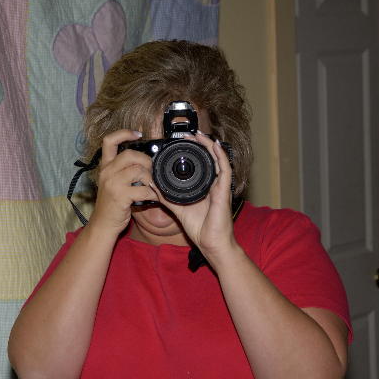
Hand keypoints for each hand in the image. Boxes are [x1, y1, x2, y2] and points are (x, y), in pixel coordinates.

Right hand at [89, 129, 158, 234]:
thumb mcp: (113, 182)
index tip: (138, 134)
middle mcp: (107, 172)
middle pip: (130, 154)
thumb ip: (124, 171)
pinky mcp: (121, 196)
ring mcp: (113, 183)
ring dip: (151, 178)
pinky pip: (144, 189)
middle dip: (146, 160)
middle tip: (151, 170)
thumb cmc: (112, 204)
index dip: (124, 133)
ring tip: (153, 185)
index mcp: (105, 166)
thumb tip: (145, 162)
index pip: (109, 141)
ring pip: (139, 170)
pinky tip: (155, 197)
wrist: (103, 224)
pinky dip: (153, 193)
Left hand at [155, 132, 237, 261]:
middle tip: (189, 134)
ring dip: (209, 145)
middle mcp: (214, 184)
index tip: (182, 141)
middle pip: (209, 158)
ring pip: (218, 160)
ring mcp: (220, 187)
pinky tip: (214, 146)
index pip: (201, 164)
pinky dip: (220, 156)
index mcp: (204, 187)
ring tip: (199, 135)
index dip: (194, 151)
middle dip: (200, 144)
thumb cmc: (201, 229)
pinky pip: (224, 170)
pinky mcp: (224, 191)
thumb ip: (167, 197)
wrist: (212, 244)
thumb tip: (153, 185)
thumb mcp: (178, 209)